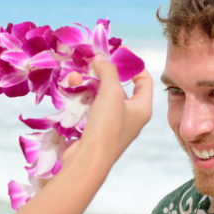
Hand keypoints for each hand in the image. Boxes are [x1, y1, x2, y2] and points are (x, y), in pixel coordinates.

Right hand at [63, 56, 152, 170]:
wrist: (88, 161)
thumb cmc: (107, 127)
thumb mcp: (112, 93)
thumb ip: (108, 71)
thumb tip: (101, 57)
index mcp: (142, 108)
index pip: (144, 80)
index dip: (133, 64)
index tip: (118, 53)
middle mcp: (129, 116)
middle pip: (119, 86)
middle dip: (103, 73)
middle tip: (91, 62)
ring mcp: (111, 124)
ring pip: (100, 96)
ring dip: (87, 84)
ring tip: (74, 77)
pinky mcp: (94, 129)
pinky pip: (89, 106)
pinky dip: (80, 96)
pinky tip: (70, 89)